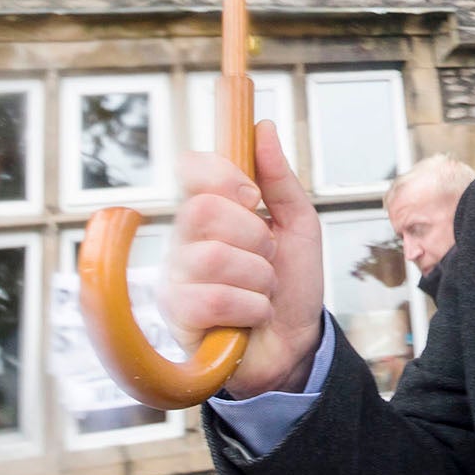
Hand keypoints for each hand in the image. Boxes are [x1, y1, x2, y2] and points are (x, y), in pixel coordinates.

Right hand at [163, 121, 324, 398]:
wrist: (295, 346)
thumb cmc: (292, 284)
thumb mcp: (299, 225)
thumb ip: (280, 179)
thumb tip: (263, 128)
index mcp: (210, 210)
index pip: (191, 168)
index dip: (222, 175)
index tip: (253, 196)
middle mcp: (184, 239)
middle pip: (202, 211)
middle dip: (253, 236)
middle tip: (267, 256)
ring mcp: (176, 277)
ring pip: (213, 257)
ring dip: (258, 277)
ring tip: (263, 290)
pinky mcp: (177, 317)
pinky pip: (212, 299)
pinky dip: (250, 307)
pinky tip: (252, 315)